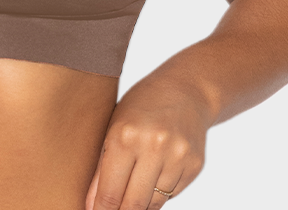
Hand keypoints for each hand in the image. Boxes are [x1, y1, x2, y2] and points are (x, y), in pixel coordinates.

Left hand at [85, 79, 207, 208]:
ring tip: (131, 193)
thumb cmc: (140, 106)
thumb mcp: (114, 125)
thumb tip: (92, 205)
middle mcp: (153, 147)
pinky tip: (154, 176)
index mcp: (125, 135)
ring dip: (140, 204)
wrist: (186, 90)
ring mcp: (177, 157)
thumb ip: (102, 165)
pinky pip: (171, 195)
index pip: (110, 191)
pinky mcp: (195, 166)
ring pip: (153, 203)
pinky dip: (159, 193)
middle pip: (133, 203)